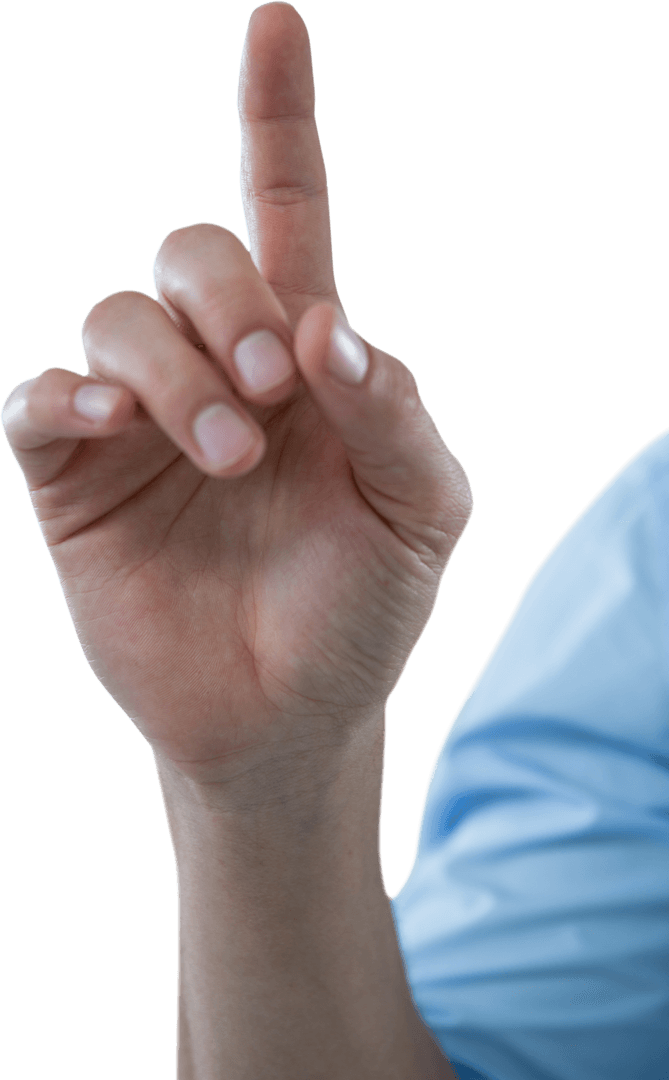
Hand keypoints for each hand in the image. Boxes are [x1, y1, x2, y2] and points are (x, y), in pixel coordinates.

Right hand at [1, 2, 471, 792]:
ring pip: (116, 319)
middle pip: (191, 252)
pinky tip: (108, 426)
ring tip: (226, 456)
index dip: (275, 119)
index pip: (287, 214)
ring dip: (172, 373)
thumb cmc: (361, 608)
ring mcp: (138, 423)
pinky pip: (36, 399)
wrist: (289, 714)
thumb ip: (392, 407)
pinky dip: (65, 397)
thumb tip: (327, 326)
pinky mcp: (75, 478)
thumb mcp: (420, 509)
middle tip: (270, 391)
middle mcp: (216, 371)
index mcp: (303, 361)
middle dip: (227, 303)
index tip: (276, 26)